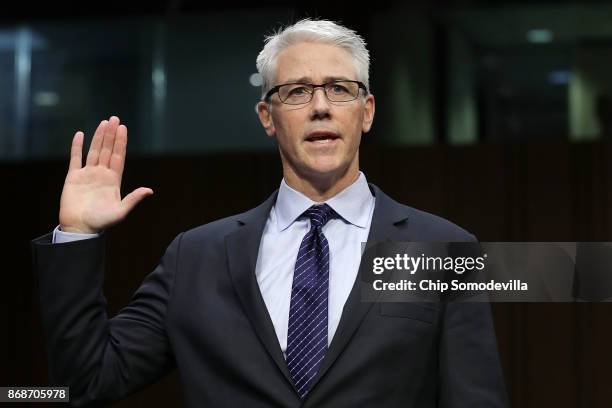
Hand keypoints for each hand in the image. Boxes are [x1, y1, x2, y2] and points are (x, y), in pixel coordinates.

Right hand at [59, 116, 152, 233]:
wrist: (80, 229)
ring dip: (98, 137)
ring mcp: (87, 174)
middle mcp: (101, 174)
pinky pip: (75, 158)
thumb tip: (149, 190)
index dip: (121, 143)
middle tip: (115, 119)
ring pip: (94, 151)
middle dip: (111, 135)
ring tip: (103, 122)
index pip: (118, 157)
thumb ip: (133, 199)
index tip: (123, 128)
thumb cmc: (101, 222)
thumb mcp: (121, 211)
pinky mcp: (73, 177)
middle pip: (107, 150)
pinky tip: (80, 134)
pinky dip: (77, 146)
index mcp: (114, 180)